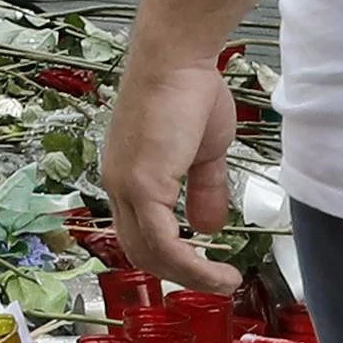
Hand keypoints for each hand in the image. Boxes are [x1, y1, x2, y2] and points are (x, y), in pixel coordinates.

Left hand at [98, 40, 247, 294]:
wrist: (178, 59)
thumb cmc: (189, 91)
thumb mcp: (203, 152)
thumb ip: (204, 190)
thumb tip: (208, 228)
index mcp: (127, 176)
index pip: (140, 233)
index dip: (171, 258)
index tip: (205, 268)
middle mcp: (118, 185)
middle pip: (141, 250)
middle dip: (181, 274)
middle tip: (217, 283)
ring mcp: (126, 186)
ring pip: (151, 253)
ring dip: (190, 276)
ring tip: (224, 283)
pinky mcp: (142, 185)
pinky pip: (164, 242)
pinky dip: (191, 266)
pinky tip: (216, 272)